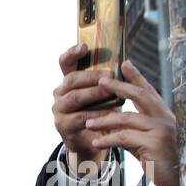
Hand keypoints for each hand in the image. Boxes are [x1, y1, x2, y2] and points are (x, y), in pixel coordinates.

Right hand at [52, 43, 120, 173]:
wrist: (92, 140)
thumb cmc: (99, 111)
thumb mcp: (101, 93)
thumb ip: (106, 79)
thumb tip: (126, 63)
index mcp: (69, 81)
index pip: (65, 62)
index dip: (72, 53)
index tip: (84, 46)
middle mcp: (60, 93)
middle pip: (71, 79)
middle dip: (91, 76)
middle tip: (110, 75)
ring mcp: (59, 110)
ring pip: (74, 98)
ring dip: (93, 93)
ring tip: (111, 92)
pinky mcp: (63, 126)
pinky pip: (80, 117)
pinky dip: (96, 114)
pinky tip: (110, 113)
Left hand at [82, 62, 178, 185]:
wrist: (182, 185)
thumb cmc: (164, 166)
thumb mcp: (146, 145)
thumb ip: (133, 133)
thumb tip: (110, 127)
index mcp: (164, 117)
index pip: (149, 92)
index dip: (137, 77)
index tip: (125, 63)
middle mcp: (165, 119)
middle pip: (141, 96)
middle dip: (119, 87)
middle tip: (101, 80)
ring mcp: (162, 131)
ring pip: (128, 118)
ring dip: (105, 120)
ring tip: (89, 123)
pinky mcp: (155, 145)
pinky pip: (125, 138)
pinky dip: (108, 139)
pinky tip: (96, 142)